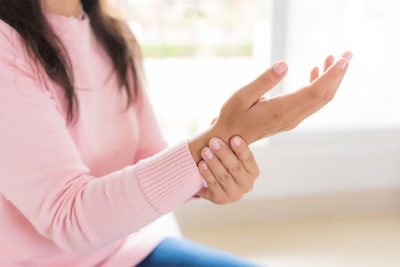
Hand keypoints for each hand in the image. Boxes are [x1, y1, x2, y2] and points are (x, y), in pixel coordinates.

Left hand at [196, 136, 258, 203]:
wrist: (214, 180)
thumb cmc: (223, 158)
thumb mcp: (228, 148)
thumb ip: (227, 136)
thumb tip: (216, 119)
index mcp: (253, 171)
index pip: (248, 159)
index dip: (242, 149)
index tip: (233, 138)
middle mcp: (246, 184)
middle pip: (235, 168)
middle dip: (224, 153)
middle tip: (213, 141)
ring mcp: (234, 194)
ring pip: (223, 177)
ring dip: (214, 163)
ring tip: (205, 151)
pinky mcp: (221, 199)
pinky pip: (213, 186)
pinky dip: (207, 175)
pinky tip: (201, 164)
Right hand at [210, 52, 351, 143]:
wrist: (230, 139)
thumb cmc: (232, 116)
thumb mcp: (242, 96)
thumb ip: (263, 80)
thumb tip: (284, 64)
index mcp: (281, 110)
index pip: (315, 91)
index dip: (331, 75)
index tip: (343, 59)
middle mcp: (291, 117)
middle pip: (324, 96)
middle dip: (338, 75)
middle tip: (346, 54)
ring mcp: (292, 119)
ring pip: (320, 100)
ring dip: (330, 80)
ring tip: (331, 59)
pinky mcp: (290, 119)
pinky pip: (312, 103)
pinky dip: (319, 87)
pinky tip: (314, 72)